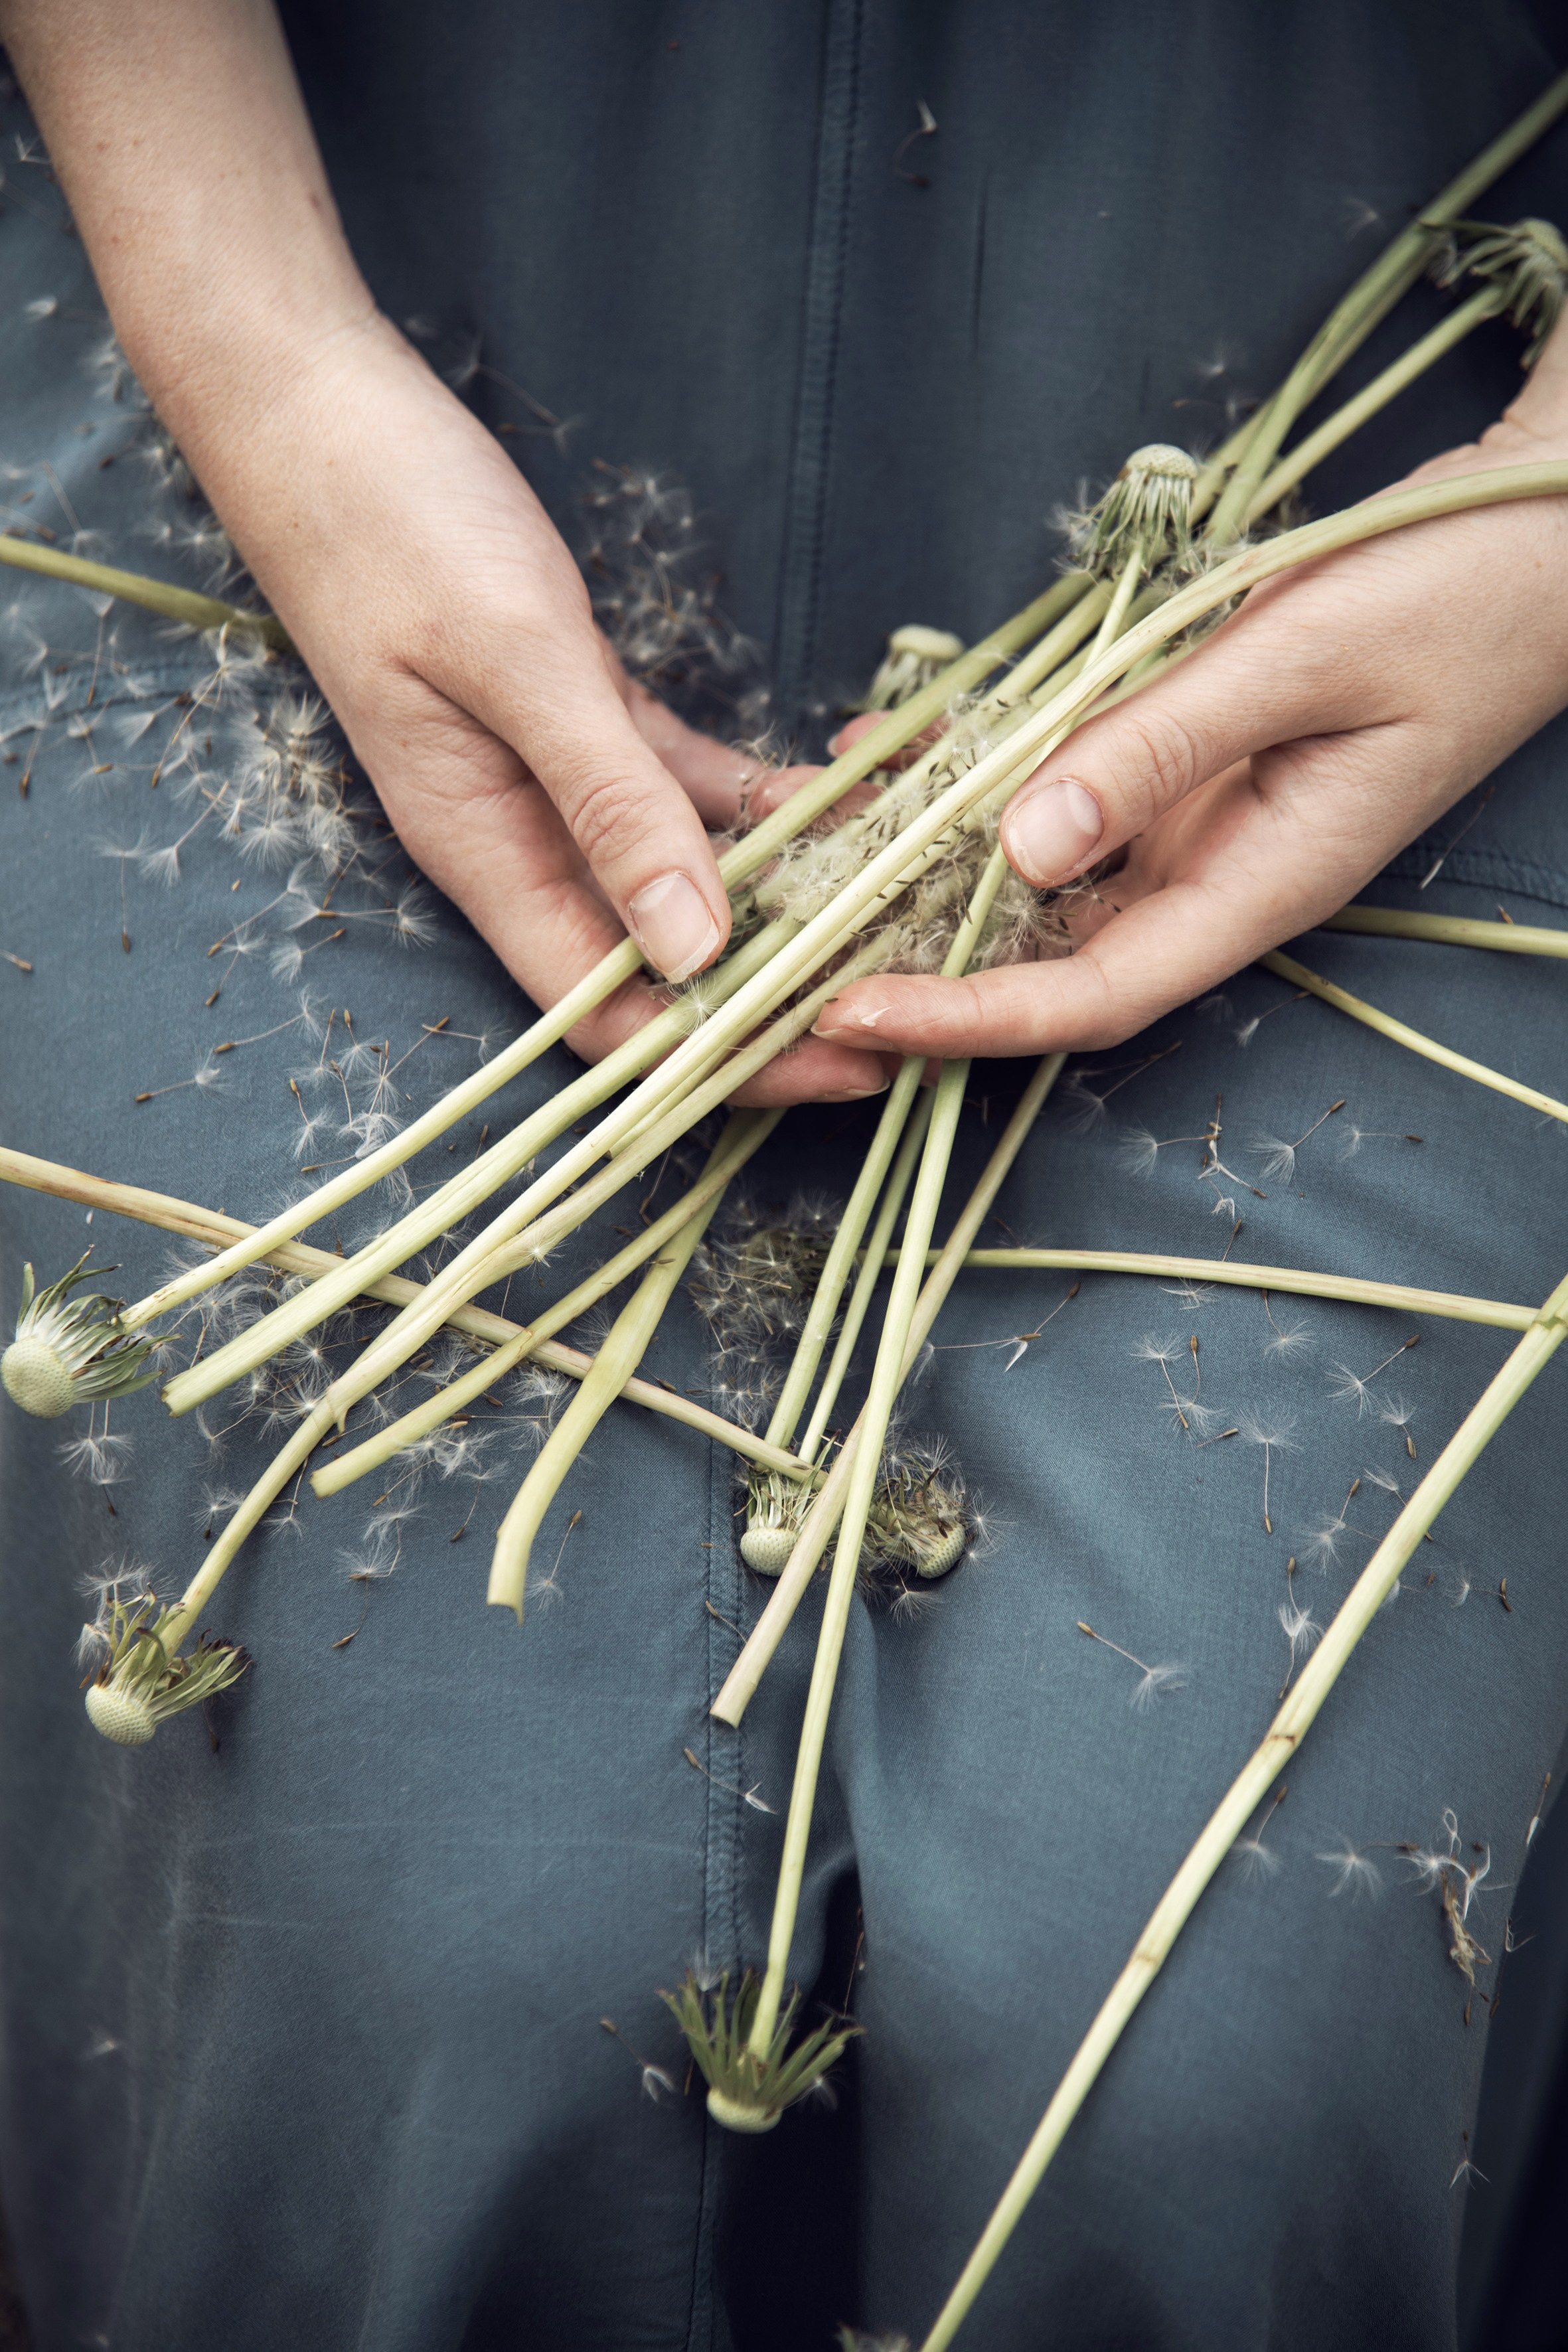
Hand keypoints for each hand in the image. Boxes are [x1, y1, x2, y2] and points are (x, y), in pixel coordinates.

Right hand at [183, 319, 892, 1105]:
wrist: (317, 412)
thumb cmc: (393, 525)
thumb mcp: (515, 663)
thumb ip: (607, 804)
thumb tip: (696, 950)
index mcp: (489, 857)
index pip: (616, 1019)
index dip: (729, 1060)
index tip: (851, 1062)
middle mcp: (525, 844)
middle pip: (666, 971)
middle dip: (782, 996)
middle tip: (916, 996)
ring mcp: (556, 784)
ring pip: (690, 880)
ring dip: (792, 899)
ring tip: (910, 907)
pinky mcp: (588, 718)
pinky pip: (692, 789)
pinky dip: (767, 799)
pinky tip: (851, 795)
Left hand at [814, 376, 1567, 1062]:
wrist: (1535, 539)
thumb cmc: (1449, 589)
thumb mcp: (1300, 654)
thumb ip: (1161, 746)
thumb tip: (1022, 849)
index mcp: (1263, 883)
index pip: (1094, 996)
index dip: (973, 1018)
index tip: (857, 1010)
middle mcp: (1219, 875)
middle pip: (1052, 967)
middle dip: (926, 978)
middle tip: (791, 972)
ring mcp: (1200, 825)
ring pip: (1042, 888)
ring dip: (929, 889)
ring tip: (808, 873)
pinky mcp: (1185, 768)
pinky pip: (1061, 799)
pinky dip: (973, 793)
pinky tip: (889, 765)